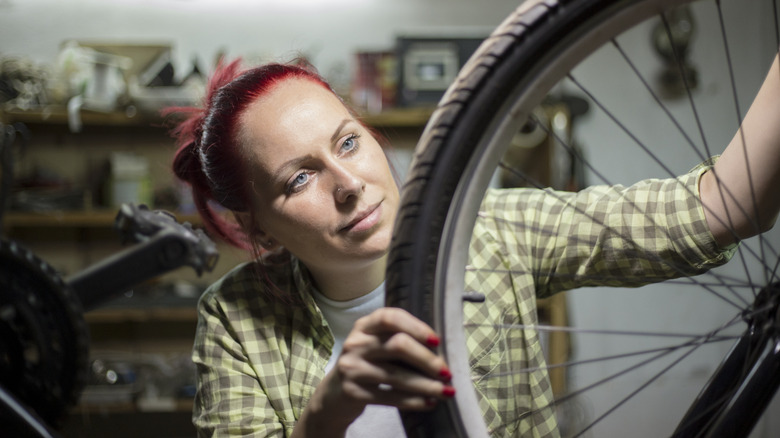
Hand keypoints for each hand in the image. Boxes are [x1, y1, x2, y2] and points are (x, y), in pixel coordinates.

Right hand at [293, 307, 453, 436]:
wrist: (333, 395)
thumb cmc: (366, 365)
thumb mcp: (375, 345)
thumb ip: (398, 339)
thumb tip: (440, 350)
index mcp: (364, 326)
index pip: (391, 318)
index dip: (417, 327)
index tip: (437, 341)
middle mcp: (355, 343)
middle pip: (398, 345)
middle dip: (427, 360)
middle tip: (447, 371)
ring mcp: (352, 368)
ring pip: (397, 375)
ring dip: (426, 385)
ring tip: (446, 391)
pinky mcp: (353, 393)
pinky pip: (391, 397)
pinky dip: (414, 401)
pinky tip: (429, 403)